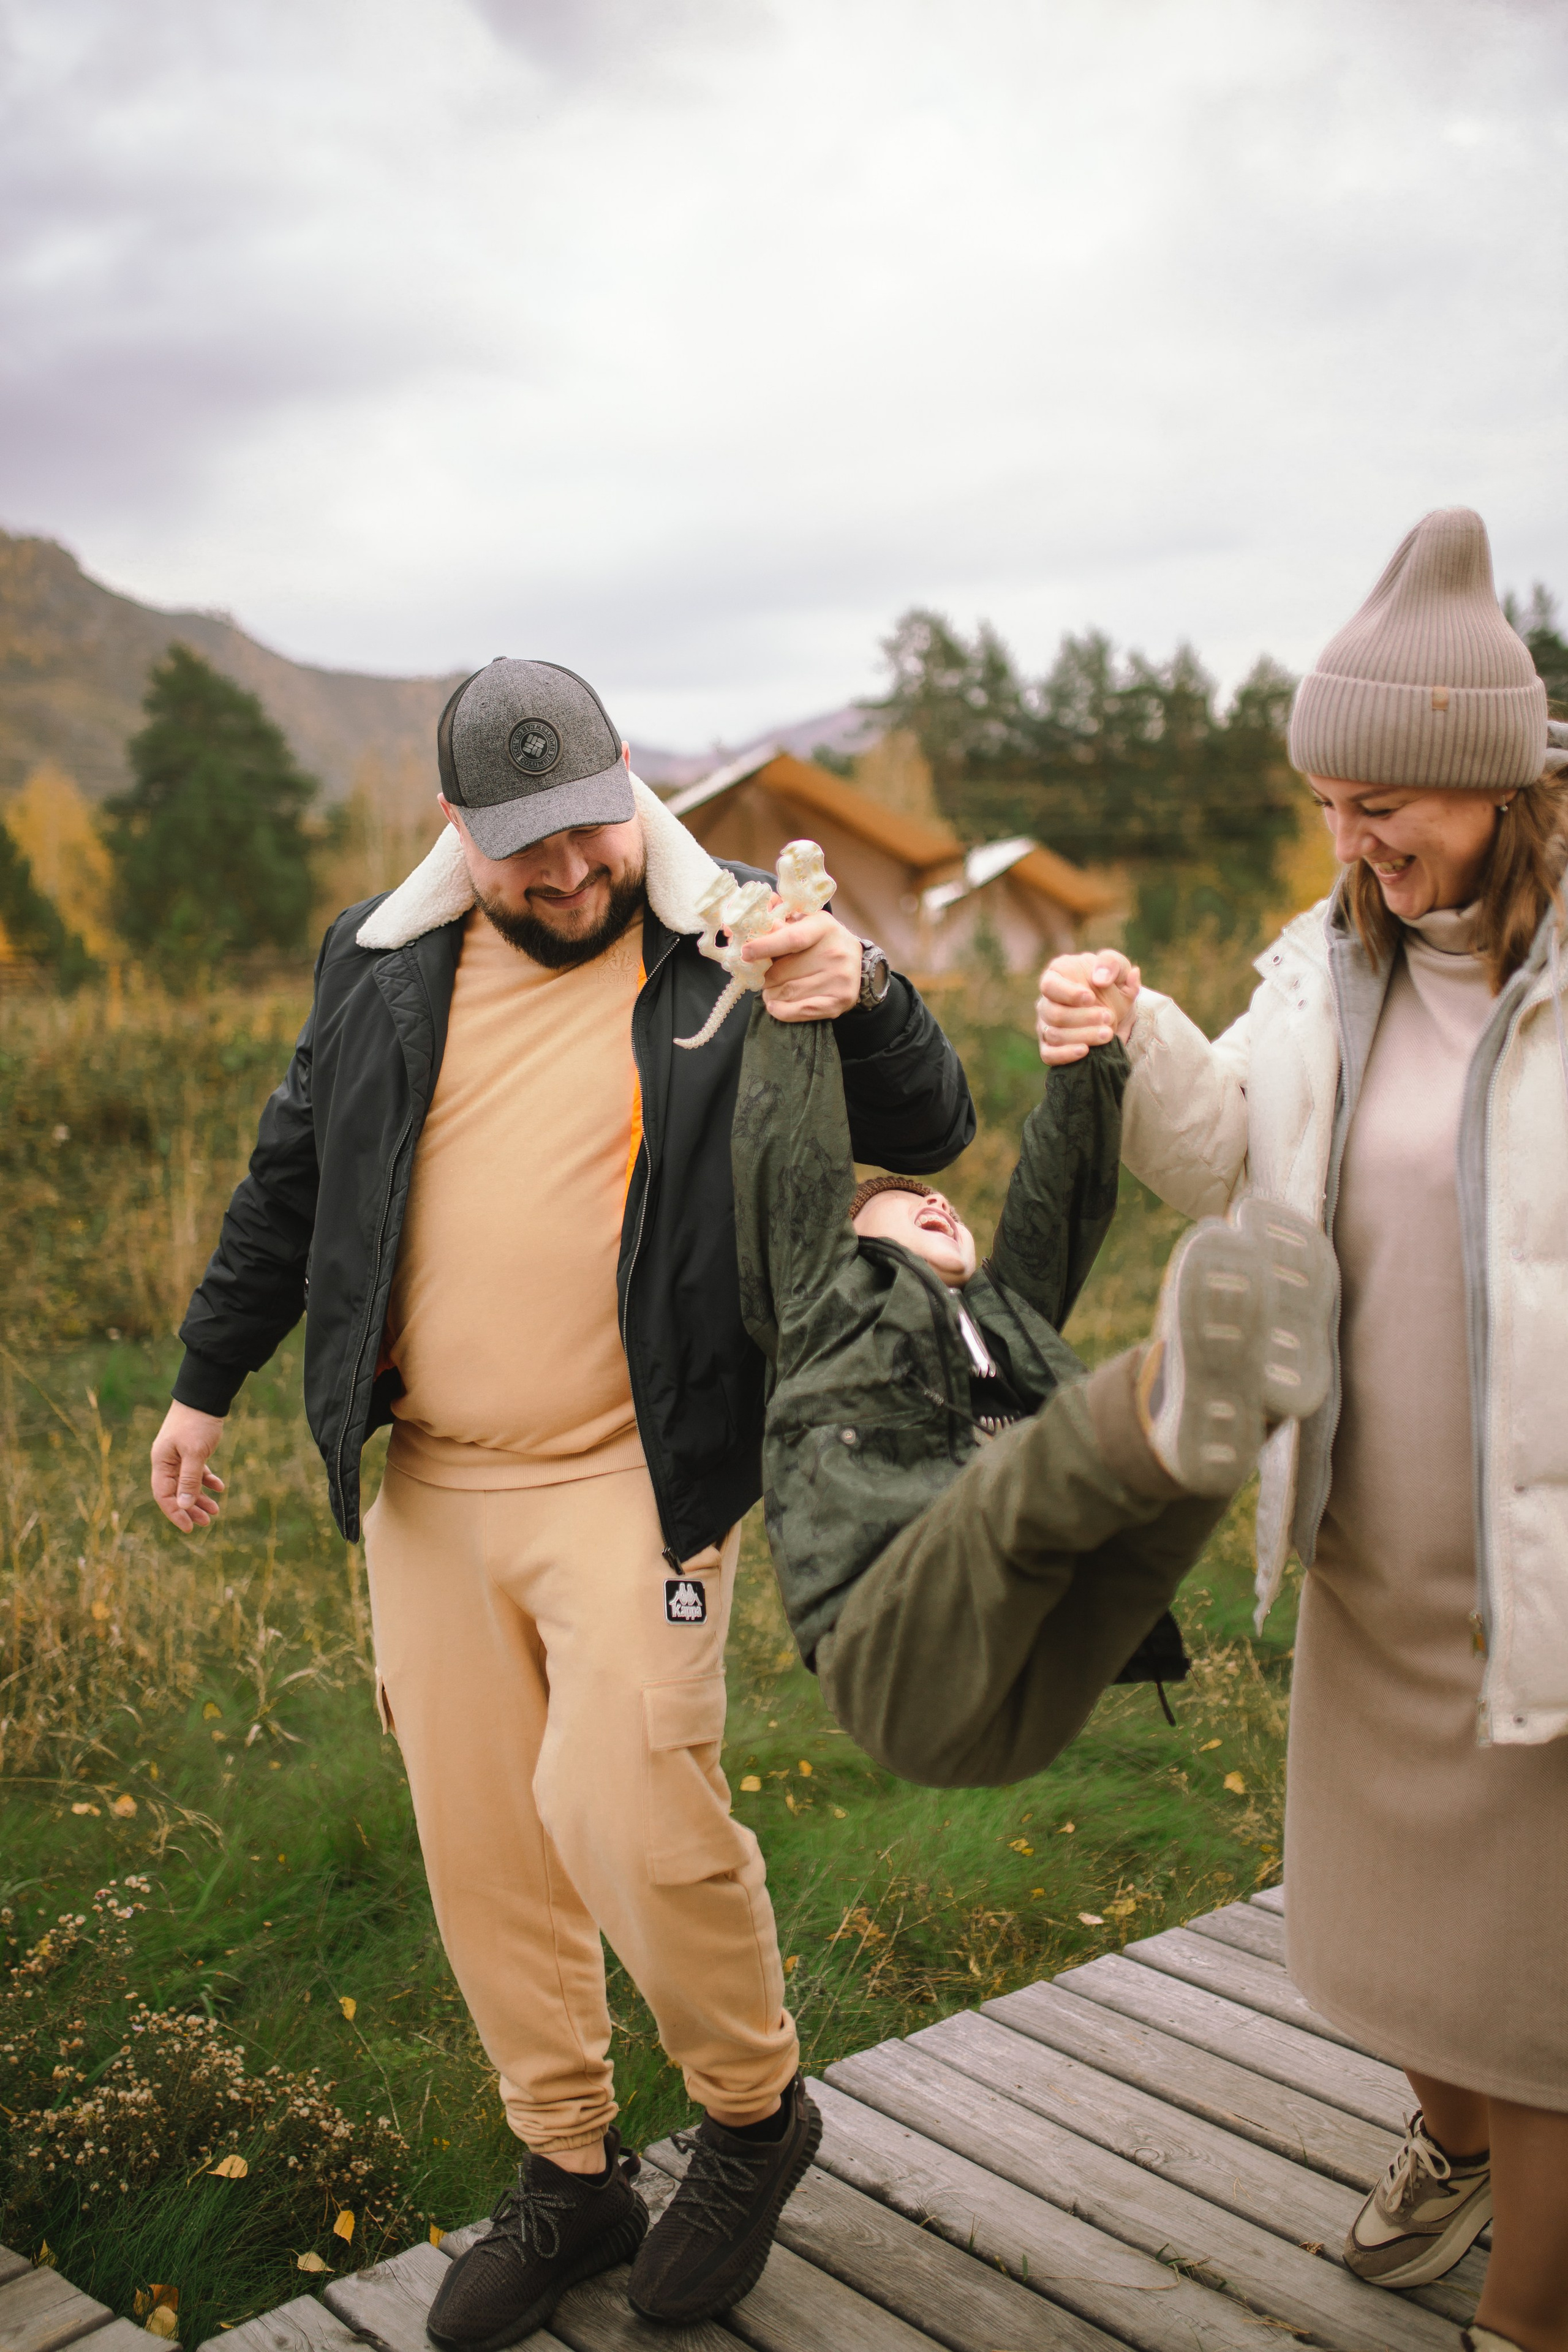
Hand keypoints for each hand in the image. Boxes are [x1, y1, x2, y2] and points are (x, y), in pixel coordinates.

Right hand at [150, 1403, 226, 1531]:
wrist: (205, 1396)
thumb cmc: (197, 1423)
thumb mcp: (195, 1453)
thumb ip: (189, 1480)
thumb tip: (183, 1506)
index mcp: (161, 1462)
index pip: (163, 1495)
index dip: (175, 1513)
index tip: (189, 1528)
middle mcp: (167, 1461)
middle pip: (176, 1493)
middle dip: (190, 1509)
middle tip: (207, 1522)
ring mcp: (178, 1456)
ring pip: (187, 1484)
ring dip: (200, 1498)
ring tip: (216, 1511)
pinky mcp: (191, 1450)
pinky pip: (197, 1472)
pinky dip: (207, 1481)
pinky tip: (220, 1488)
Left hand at [742, 909, 862, 1021]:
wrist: (857, 963)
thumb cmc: (822, 941)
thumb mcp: (806, 924)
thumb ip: (781, 925)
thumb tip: (755, 927)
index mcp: (824, 927)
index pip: (791, 939)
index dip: (765, 947)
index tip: (745, 953)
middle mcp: (835, 952)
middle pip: (783, 972)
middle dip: (764, 977)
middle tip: (761, 977)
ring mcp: (839, 979)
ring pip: (787, 992)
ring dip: (770, 994)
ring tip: (770, 990)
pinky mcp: (839, 1001)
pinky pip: (800, 1011)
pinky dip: (781, 1010)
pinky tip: (774, 1005)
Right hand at [1035, 948, 1140, 1064]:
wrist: (1118, 1009)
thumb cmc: (1114, 984)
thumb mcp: (1119, 968)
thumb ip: (1111, 964)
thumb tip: (1100, 978)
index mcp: (1057, 974)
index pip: (1050, 986)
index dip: (1068, 994)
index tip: (1091, 997)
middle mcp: (1046, 1000)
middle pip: (1053, 1013)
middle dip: (1082, 1018)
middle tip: (1108, 1017)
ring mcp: (1045, 1024)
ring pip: (1054, 1035)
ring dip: (1082, 1036)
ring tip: (1108, 1034)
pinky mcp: (1050, 1045)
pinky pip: (1048, 1054)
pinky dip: (1065, 1055)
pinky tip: (1085, 1051)